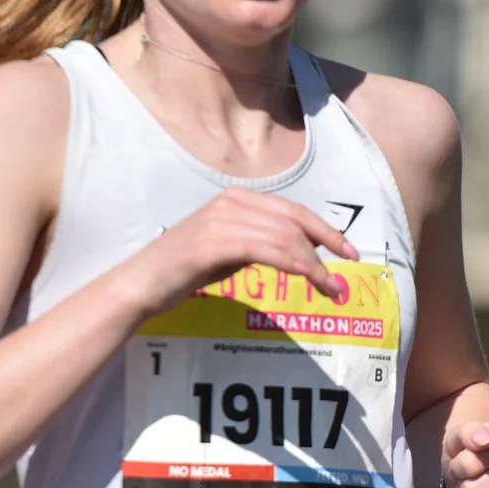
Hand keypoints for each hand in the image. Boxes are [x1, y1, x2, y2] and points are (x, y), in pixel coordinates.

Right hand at [124, 188, 358, 315]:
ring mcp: (222, 220)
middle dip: (327, 246)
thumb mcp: (227, 249)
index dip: (325, 229)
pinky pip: (267, 250)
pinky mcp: (214, 243)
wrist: (141, 283)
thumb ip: (257, 242)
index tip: (347, 250)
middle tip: (345, 275)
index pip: (292, 209)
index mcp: (235, 199)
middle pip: (294, 220)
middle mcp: (231, 203)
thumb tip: (297, 251)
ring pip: (285, 237)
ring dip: (314, 264)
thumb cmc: (182, 271)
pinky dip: (295, 265)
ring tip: (331, 288)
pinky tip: (310, 280)